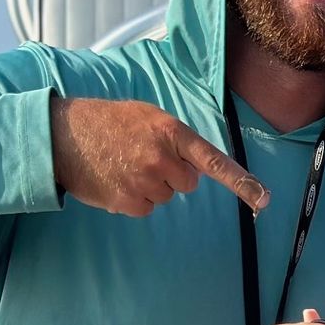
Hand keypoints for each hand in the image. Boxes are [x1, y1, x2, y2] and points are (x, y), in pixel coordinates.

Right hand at [50, 97, 269, 216]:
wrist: (60, 134)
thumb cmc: (107, 122)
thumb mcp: (146, 116)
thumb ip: (175, 138)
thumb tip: (197, 166)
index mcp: (170, 132)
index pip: (213, 161)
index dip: (241, 182)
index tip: (264, 199)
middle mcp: (161, 157)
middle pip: (187, 183)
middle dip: (171, 174)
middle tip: (141, 157)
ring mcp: (144, 181)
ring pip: (165, 196)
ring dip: (149, 186)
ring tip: (122, 165)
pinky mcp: (127, 201)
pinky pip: (146, 208)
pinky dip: (133, 199)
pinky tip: (114, 179)